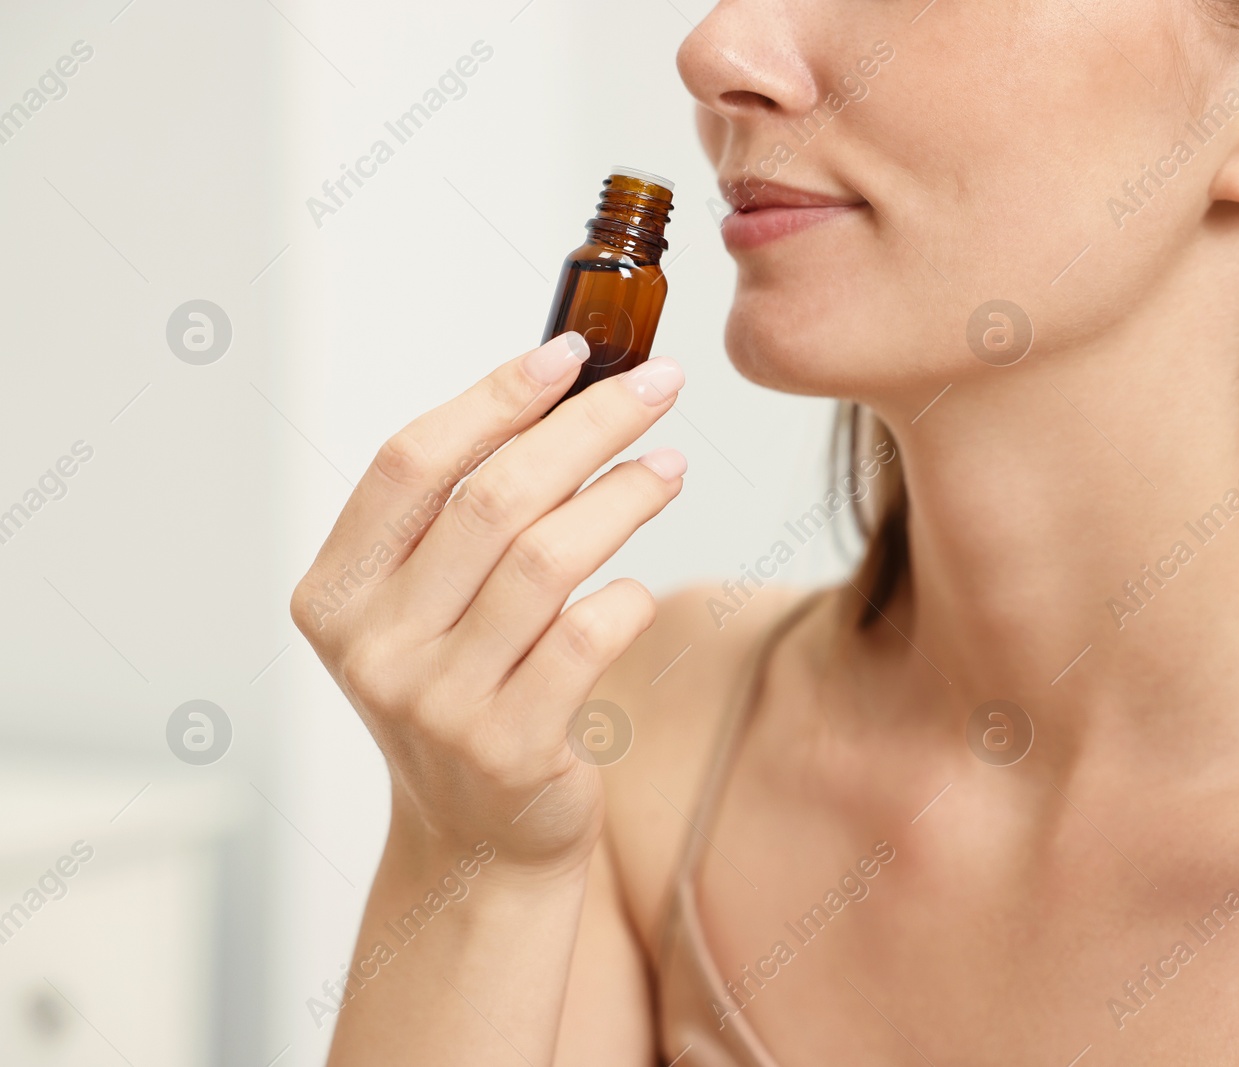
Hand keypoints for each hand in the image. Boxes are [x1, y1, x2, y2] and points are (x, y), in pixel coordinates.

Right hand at [291, 334, 686, 873]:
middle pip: (490, 499)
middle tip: (656, 387)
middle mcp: (373, 646)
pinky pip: (587, 636)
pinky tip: (641, 581)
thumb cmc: (465, 693)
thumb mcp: (425, 609)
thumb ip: (457, 521)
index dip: (494, 398)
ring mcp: (436, 702)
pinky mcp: (509, 746)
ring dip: (622, 497)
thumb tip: (561, 392)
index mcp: (336, 593)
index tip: (570, 351)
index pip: (410, 463)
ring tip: (669, 468)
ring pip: (546, 559)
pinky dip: (626, 594)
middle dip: (585, 426)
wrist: (477, 838)